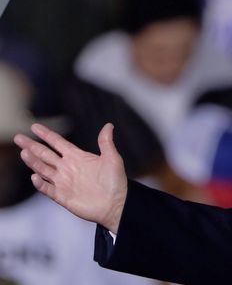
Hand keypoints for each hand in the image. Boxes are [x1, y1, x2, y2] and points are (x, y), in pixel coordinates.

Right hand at [13, 123, 127, 232]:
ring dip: (33, 162)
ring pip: (43, 169)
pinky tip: (35, 176)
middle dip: (32, 146)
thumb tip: (108, 125)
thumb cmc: (116, 181)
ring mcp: (63, 182)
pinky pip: (47, 189)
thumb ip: (106, 142)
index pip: (58, 143)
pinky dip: (40, 183)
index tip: (34, 126)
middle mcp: (67, 168)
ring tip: (24, 152)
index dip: (46, 135)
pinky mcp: (62, 196)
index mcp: (77, 157)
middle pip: (45, 154)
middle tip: (18, 137)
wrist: (116, 204)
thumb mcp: (112, 159)